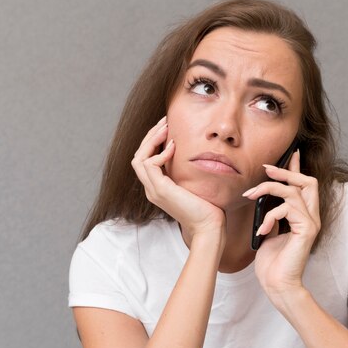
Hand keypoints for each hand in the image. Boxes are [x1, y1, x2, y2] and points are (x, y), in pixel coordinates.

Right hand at [131, 117, 225, 240]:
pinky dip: (160, 152)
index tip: (168, 127)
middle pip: (138, 156)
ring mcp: (154, 190)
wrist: (209, 226)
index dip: (154, 142)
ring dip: (151, 140)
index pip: (146, 160)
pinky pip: (149, 164)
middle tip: (164, 121)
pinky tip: (173, 146)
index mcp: (158, 187)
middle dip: (150, 136)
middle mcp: (152, 189)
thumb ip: (187, 170)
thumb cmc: (208, 207)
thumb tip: (192, 151)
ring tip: (165, 127)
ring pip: (138, 158)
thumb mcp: (195, 183)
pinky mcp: (160, 190)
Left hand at [243, 150, 320, 300]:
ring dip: (268, 189)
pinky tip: (261, 230)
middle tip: (266, 169)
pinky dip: (270, 216)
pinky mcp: (306, 230)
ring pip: (294, 191)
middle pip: (307, 181)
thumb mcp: (269, 232)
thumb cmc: (271, 264)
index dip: (296, 168)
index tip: (290, 154)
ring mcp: (311, 223)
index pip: (304, 185)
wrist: (277, 285)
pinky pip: (288, 209)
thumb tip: (263, 198)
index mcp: (303, 217)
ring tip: (250, 196)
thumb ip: (272, 215)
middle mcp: (311, 218)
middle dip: (285, 172)